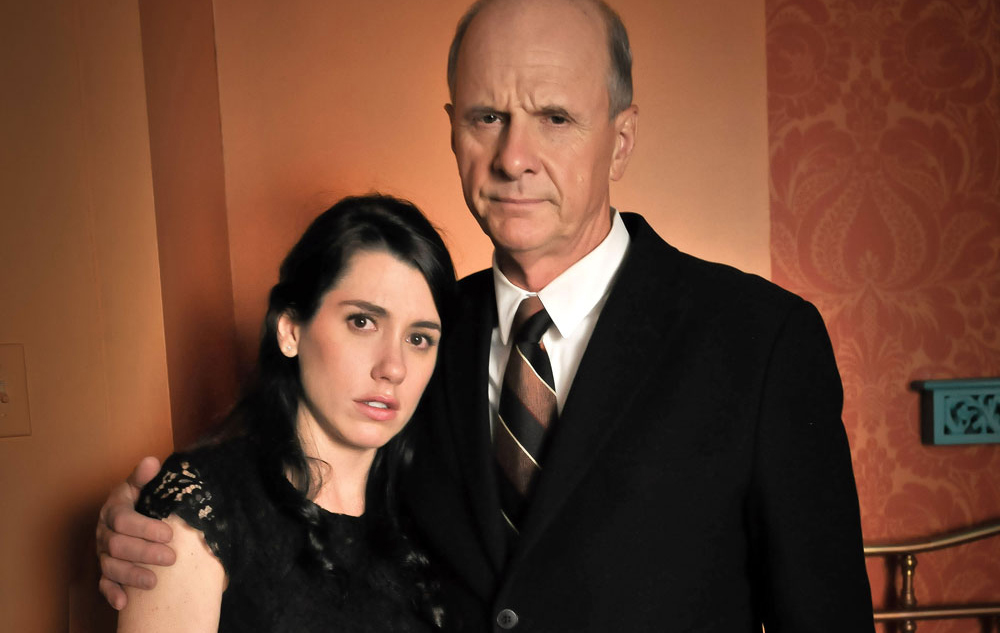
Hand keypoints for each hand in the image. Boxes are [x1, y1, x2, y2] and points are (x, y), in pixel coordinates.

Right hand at [96, 456, 175, 609]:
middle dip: (144, 553)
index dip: (145, 528)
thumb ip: (143, 477)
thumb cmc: (137, 501)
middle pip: (118, 546)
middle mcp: (104, 533)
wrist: (123, 515)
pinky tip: (124, 603)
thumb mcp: (138, 486)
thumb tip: (152, 462)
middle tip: (170, 558)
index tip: (169, 534)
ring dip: (131, 575)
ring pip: (110, 567)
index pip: (124, 520)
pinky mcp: (104, 570)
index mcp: (113, 510)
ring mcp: (102, 553)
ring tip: (153, 582)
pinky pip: (103, 584)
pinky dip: (112, 594)